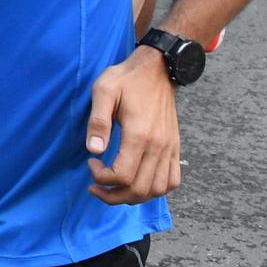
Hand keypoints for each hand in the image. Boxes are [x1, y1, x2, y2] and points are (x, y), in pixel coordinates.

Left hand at [84, 46, 179, 204]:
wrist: (158, 69)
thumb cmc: (127, 78)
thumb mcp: (104, 90)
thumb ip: (97, 121)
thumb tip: (94, 150)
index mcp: (139, 134)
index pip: (122, 175)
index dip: (101, 178)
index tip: (90, 163)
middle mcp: (158, 145)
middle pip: (138, 190)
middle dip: (112, 195)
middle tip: (95, 185)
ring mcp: (169, 148)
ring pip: (156, 190)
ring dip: (133, 197)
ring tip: (114, 187)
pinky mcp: (175, 147)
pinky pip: (172, 181)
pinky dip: (156, 190)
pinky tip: (138, 182)